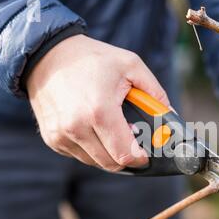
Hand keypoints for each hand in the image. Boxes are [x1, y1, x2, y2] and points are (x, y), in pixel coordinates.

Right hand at [27, 34, 168, 171]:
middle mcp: (77, 127)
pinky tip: (92, 128)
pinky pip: (80, 155)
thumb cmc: (92, 59)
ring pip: (96, 162)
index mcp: (100, 111)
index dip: (140, 159)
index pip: (125, 155)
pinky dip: (91, 148)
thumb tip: (171, 117)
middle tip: (131, 138)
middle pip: (111, 164)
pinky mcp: (52, 139)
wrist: (48, 55)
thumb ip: (156, 93)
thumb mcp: (131, 65)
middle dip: (126, 157)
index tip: (146, 154)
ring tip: (111, 129)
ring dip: (108, 153)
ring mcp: (61, 136)